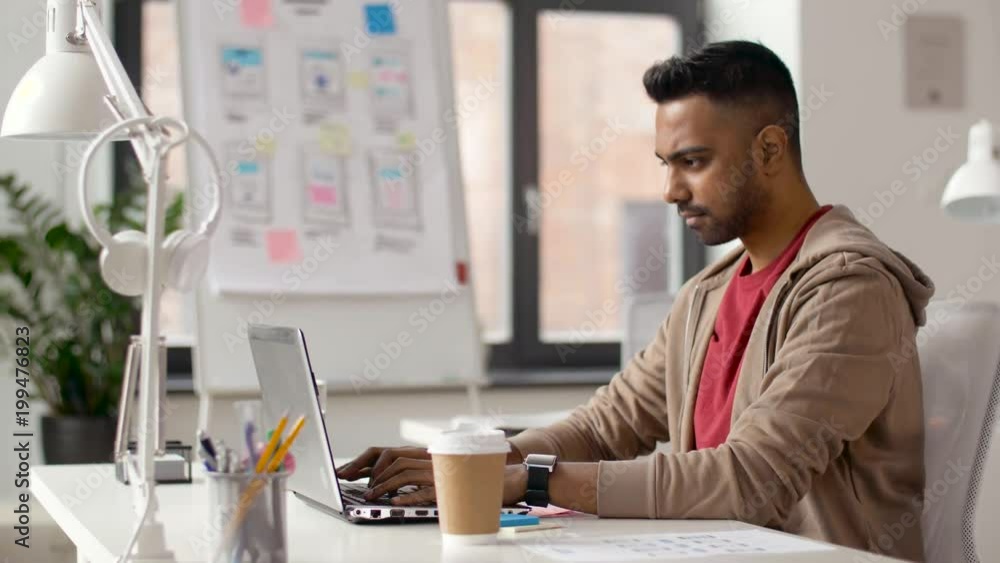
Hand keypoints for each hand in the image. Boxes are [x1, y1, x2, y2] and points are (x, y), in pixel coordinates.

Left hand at [336, 444, 523, 482]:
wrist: (511, 478)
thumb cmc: (481, 478)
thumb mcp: (450, 474)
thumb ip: (428, 477)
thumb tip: (401, 488)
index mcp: (430, 456)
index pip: (392, 452)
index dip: (371, 462)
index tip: (355, 473)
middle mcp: (433, 460)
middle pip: (393, 460)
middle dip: (371, 473)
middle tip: (357, 485)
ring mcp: (442, 472)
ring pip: (404, 473)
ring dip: (384, 485)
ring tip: (371, 495)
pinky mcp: (451, 487)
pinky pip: (424, 491)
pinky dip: (406, 496)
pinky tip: (395, 501)